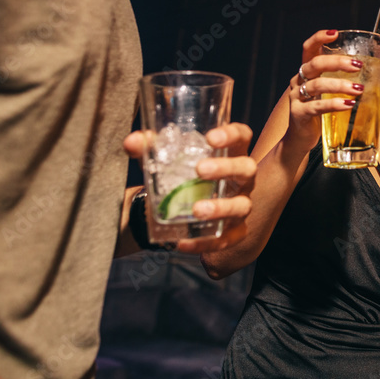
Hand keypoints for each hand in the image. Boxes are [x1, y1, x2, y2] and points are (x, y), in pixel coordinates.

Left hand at [124, 123, 255, 252]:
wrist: (184, 209)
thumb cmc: (183, 176)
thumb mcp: (167, 160)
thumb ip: (151, 149)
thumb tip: (132, 141)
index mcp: (230, 154)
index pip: (242, 136)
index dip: (232, 135)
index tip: (210, 138)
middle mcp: (241, 179)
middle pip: (247, 168)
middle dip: (226, 168)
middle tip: (200, 170)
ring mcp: (240, 205)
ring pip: (242, 205)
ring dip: (221, 208)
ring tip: (196, 210)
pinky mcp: (234, 231)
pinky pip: (227, 239)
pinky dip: (206, 243)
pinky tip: (183, 242)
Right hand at [286, 29, 364, 146]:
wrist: (301, 138)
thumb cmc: (320, 112)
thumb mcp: (332, 95)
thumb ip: (351, 86)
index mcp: (307, 71)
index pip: (309, 48)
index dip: (319, 38)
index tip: (335, 33)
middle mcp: (299, 80)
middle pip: (315, 63)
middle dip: (337, 62)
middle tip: (357, 65)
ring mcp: (296, 96)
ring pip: (317, 84)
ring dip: (340, 85)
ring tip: (358, 89)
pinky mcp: (298, 113)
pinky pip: (316, 106)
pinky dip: (334, 104)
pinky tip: (348, 105)